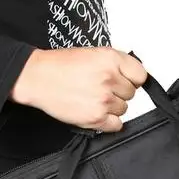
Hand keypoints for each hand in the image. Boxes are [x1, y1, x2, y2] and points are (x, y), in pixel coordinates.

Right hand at [9, 47, 147, 132]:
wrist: (38, 78)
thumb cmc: (60, 65)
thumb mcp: (93, 54)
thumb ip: (116, 64)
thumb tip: (133, 77)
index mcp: (111, 59)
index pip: (140, 75)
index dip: (132, 78)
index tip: (124, 80)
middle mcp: (109, 79)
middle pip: (132, 93)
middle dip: (119, 92)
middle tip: (100, 88)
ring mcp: (104, 100)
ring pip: (124, 109)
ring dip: (112, 106)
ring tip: (93, 98)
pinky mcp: (96, 118)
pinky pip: (117, 125)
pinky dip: (109, 121)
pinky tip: (97, 112)